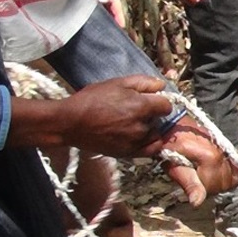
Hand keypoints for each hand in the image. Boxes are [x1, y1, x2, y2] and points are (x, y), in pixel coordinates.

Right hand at [9, 75, 176, 157]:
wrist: (70, 123)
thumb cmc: (91, 99)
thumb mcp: (117, 83)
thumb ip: (144, 83)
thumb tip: (163, 85)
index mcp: (140, 106)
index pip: (167, 106)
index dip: (160, 102)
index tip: (150, 101)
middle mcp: (141, 126)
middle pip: (159, 121)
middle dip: (151, 116)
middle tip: (133, 112)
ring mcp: (135, 142)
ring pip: (154, 135)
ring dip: (148, 130)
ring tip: (129, 124)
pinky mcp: (129, 154)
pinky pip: (149, 150)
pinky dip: (147, 144)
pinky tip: (135, 137)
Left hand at [158, 118, 237, 205]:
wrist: (173, 125)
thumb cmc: (170, 147)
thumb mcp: (174, 167)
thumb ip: (189, 184)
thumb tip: (197, 203)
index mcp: (210, 159)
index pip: (213, 188)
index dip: (201, 191)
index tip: (190, 187)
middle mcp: (223, 155)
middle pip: (224, 184)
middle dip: (212, 187)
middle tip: (197, 181)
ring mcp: (226, 150)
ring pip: (233, 178)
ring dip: (223, 182)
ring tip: (208, 178)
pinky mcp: (227, 149)